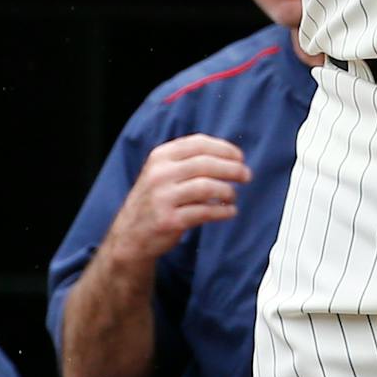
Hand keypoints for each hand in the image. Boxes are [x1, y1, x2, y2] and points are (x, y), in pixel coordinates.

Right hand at [104, 135, 250, 265]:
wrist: (131, 233)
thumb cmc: (154, 199)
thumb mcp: (161, 171)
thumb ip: (187, 160)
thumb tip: (228, 155)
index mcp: (160, 156)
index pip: (198, 143)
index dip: (224, 149)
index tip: (239, 157)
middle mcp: (160, 174)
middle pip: (205, 164)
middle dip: (232, 168)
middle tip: (246, 175)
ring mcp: (163, 197)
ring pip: (207, 187)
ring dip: (228, 191)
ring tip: (233, 196)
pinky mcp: (170, 220)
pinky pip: (205, 212)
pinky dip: (222, 211)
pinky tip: (229, 212)